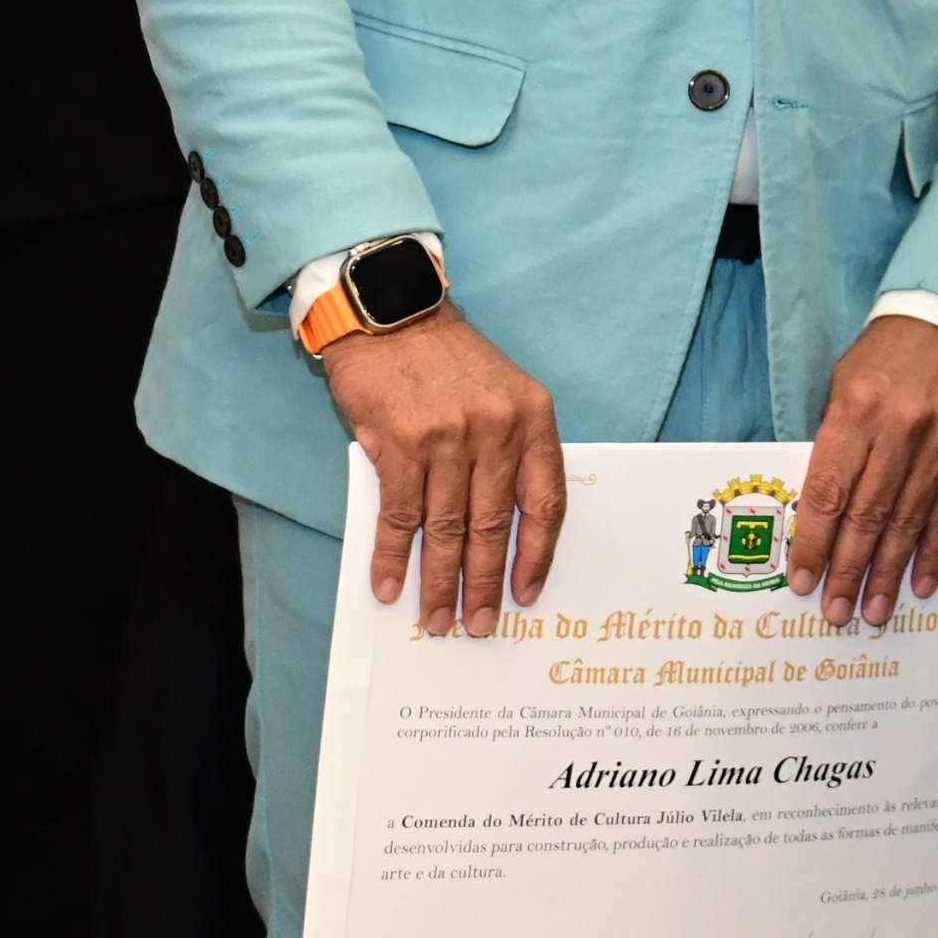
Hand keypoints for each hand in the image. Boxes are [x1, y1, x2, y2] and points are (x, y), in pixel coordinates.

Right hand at [319, 301, 567, 637]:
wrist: (393, 312)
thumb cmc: (448, 358)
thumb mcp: (502, 392)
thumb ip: (507, 451)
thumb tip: (496, 530)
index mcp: (533, 418)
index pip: (546, 501)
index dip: (537, 554)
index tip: (526, 593)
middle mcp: (496, 429)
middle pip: (494, 525)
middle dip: (485, 582)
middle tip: (478, 624)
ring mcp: (449, 437)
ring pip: (448, 527)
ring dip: (439, 580)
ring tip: (437, 619)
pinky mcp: (401, 443)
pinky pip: (401, 514)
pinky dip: (394, 555)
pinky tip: (390, 585)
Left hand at [788, 315, 937, 625]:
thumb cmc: (884, 356)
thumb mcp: (843, 386)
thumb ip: (832, 446)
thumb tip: (816, 514)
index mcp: (857, 410)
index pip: (828, 491)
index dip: (813, 542)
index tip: (801, 579)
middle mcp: (899, 430)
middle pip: (867, 516)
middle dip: (848, 570)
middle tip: (835, 610)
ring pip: (907, 522)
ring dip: (888, 573)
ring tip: (873, 610)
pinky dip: (933, 552)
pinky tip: (920, 584)